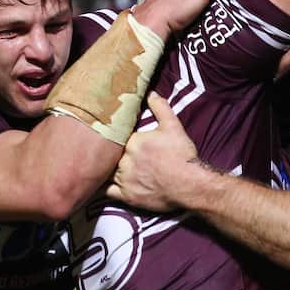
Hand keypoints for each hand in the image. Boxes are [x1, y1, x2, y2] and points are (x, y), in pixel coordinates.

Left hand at [105, 94, 204, 212]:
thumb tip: (151, 93)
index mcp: (132, 141)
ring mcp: (124, 179)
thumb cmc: (181, 155)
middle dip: (111, 153)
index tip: (117, 138)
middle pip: (110, 154)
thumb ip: (160, 108)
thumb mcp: (173, 127)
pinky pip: (106, 191)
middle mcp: (124, 160)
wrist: (190, 185)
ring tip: (101, 166)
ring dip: (106, 168)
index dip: (116, 138)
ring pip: (106, 171)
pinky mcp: (127, 196)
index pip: (116, 137)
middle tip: (108, 152)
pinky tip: (99, 183)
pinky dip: (102, 186)